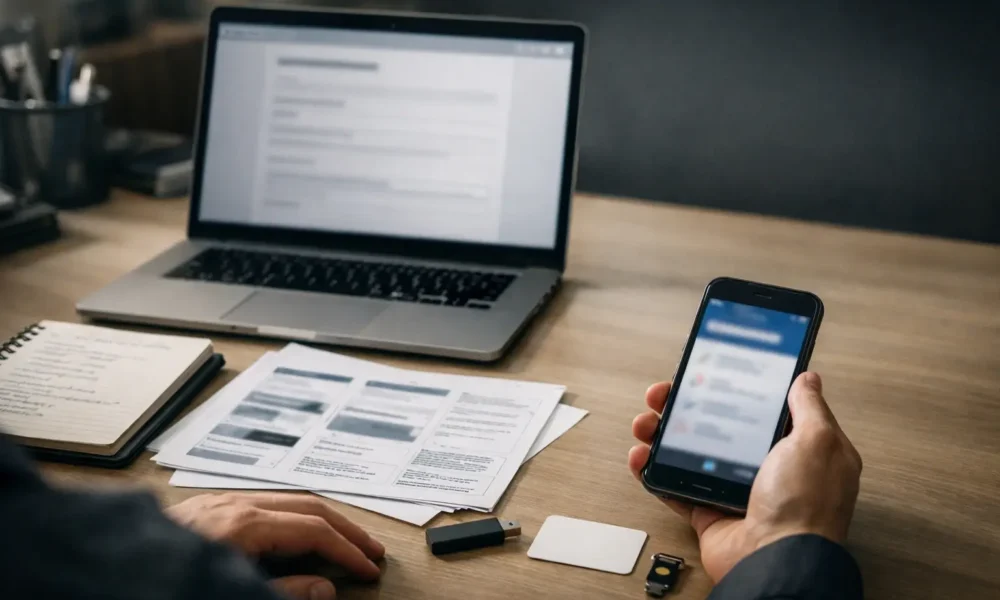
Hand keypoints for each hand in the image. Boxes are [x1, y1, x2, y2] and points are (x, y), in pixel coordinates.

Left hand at [166, 492, 384, 598]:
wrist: (104, 575)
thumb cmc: (161, 586)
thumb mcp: (230, 595)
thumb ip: (282, 593)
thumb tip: (324, 589)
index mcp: (243, 524)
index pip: (314, 530)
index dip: (347, 551)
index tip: (368, 570)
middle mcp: (234, 503)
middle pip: (308, 505)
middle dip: (345, 528)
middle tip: (371, 550)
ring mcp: (219, 501)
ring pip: (287, 500)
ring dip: (321, 520)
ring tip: (344, 541)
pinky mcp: (206, 507)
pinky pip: (265, 503)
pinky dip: (293, 517)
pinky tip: (297, 533)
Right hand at [628, 372, 861, 581]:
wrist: (776, 561)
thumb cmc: (805, 507)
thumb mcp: (818, 441)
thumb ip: (809, 407)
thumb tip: (808, 380)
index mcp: (797, 450)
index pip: (760, 407)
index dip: (733, 387)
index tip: (708, 371)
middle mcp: (767, 469)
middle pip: (717, 425)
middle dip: (685, 406)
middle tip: (665, 396)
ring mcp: (735, 491)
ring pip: (690, 453)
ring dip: (662, 434)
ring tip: (647, 423)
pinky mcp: (709, 512)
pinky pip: (675, 487)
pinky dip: (653, 472)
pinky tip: (641, 456)